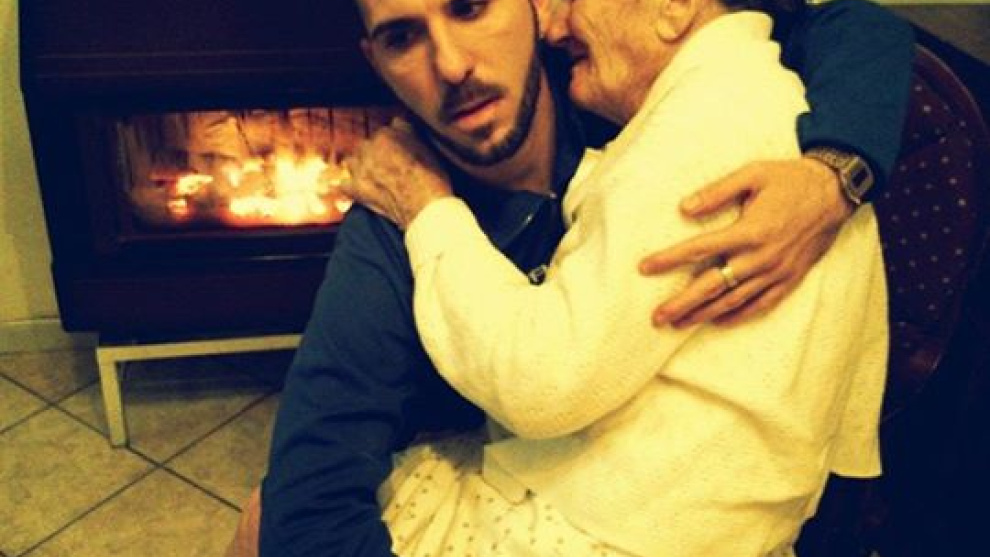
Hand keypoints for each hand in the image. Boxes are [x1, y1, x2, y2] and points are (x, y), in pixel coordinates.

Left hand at [341, 118, 452, 229]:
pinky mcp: (356, 189)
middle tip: (391, 167)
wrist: (424, 206)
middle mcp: (369, 148)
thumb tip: (401, 126)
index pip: (388, 130)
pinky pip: (344, 185)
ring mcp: (360, 169)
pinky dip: (350, 187)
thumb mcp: (427, 147)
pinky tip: (358, 190)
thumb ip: (410, 133)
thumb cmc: (431, 179)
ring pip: (353, 161)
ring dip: (361, 167)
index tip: (401, 151)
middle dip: (377, 154)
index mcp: (387, 134)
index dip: (396, 142)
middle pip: (368, 145)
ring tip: (376, 178)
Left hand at [640, 157, 854, 326]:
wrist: (835, 192)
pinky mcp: (789, 279)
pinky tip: (717, 321)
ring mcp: (776, 272)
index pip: (700, 249)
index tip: (644, 267)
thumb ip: (717, 191)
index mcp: (750, 230)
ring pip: (733, 301)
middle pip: (713, 286)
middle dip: (682, 303)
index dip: (669, 259)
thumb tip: (685, 208)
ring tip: (678, 324)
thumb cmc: (790, 179)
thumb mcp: (753, 174)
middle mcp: (761, 257)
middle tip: (656, 316)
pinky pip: (760, 305)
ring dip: (703, 314)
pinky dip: (737, 316)